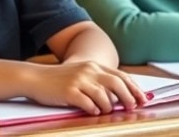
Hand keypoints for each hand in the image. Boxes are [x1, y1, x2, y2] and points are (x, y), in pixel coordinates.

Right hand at [24, 61, 147, 114]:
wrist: (36, 78)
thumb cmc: (59, 80)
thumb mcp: (81, 74)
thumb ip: (98, 81)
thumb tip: (120, 96)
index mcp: (93, 66)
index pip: (121, 76)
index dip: (134, 88)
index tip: (142, 98)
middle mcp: (88, 70)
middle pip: (117, 84)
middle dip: (128, 98)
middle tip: (132, 108)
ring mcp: (79, 80)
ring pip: (104, 96)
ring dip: (109, 107)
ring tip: (106, 111)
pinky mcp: (69, 92)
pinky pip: (88, 104)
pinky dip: (93, 110)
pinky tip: (92, 111)